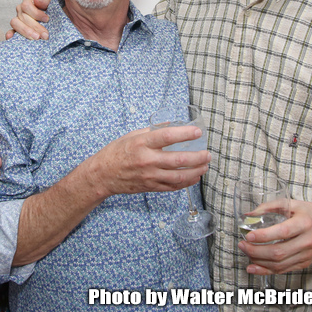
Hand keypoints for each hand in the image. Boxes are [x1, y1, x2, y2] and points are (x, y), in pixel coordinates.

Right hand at [7, 0, 50, 39]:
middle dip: (35, 27)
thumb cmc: (51, 12)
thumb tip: (37, 0)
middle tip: (45, 35)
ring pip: (15, 23)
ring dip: (26, 31)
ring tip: (36, 38)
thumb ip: (45, 2)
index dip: (36, 13)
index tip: (47, 19)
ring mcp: (17, 19)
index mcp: (28, 1)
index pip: (26, 5)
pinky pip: (10, 31)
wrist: (51, 22)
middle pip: (23, 17)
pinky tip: (11, 37)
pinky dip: (10, 34)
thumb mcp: (51, 5)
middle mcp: (20, 9)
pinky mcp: (15, 30)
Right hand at [87, 125, 210, 197]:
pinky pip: (172, 187)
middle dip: (197, 157)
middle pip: (178, 160)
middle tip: (208, 153)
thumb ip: (152, 131)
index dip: (185, 134)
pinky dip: (186, 183)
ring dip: (196, 171)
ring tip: (205, 165)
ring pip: (179, 176)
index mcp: (142, 143)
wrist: (103, 174)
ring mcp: (150, 176)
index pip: (168, 137)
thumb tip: (171, 124)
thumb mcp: (132, 135)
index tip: (197, 132)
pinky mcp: (151, 187)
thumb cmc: (116, 152)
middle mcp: (147, 160)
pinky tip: (194, 177)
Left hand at [238, 199, 311, 274]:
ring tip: (246, 252)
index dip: (264, 236)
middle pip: (278, 252)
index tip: (248, 235)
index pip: (282, 232)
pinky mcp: (304, 263)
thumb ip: (270, 206)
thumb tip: (249, 214)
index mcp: (304, 224)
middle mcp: (307, 241)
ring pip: (280, 264)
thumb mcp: (292, 203)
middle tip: (242, 244)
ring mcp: (306, 255)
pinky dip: (266, 270)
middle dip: (256, 250)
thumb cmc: (310, 213)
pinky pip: (284, 270)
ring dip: (259, 261)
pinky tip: (254, 267)